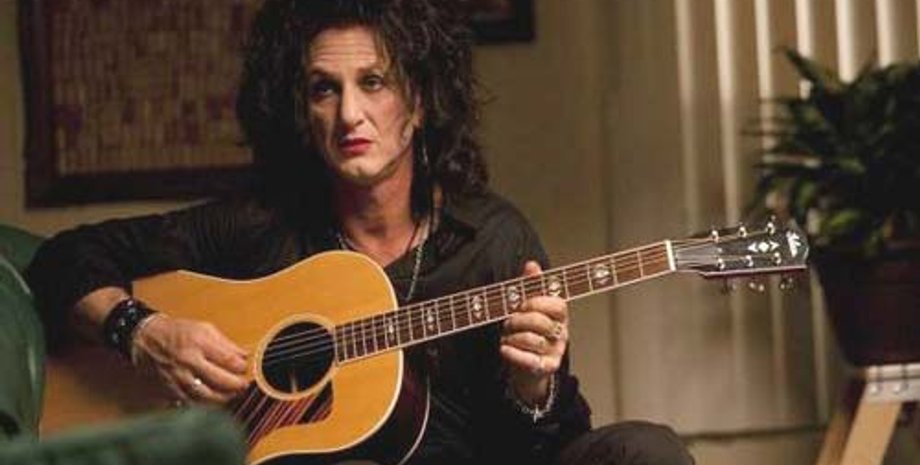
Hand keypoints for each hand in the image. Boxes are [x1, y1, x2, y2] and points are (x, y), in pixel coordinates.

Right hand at [132, 315, 249, 404]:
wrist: (148, 339)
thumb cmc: (178, 332)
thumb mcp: (205, 329)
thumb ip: (226, 344)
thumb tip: (244, 356)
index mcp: (198, 343)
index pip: (228, 359)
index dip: (241, 366)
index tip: (245, 368)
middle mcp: (188, 361)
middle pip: (219, 380)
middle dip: (236, 385)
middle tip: (243, 385)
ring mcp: (179, 378)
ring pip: (206, 396)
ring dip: (223, 398)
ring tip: (232, 395)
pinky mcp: (171, 390)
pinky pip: (190, 403)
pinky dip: (204, 406)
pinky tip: (213, 402)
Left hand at [500, 261, 568, 404]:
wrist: (527, 368)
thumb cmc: (527, 333)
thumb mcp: (528, 307)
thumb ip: (530, 286)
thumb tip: (532, 264)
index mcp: (559, 315)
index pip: (557, 305)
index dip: (537, 303)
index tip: (521, 304)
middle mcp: (561, 332)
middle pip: (541, 322)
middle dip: (518, 320)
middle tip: (508, 322)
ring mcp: (555, 351)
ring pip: (533, 340)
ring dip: (513, 337)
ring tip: (506, 337)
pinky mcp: (547, 367)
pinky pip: (529, 360)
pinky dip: (513, 353)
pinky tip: (504, 348)